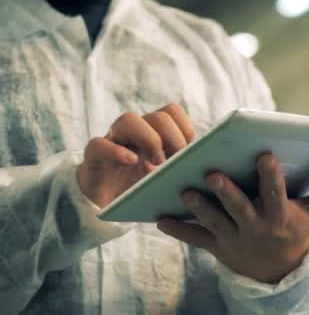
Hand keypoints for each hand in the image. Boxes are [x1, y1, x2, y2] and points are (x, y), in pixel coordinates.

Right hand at [77, 103, 194, 207]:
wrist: (108, 208)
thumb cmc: (142, 190)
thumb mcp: (166, 178)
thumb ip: (181, 168)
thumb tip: (203, 165)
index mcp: (155, 132)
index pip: (172, 112)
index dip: (185, 128)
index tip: (190, 151)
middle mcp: (135, 131)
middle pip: (158, 117)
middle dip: (172, 137)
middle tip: (176, 160)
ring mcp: (114, 140)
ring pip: (129, 120)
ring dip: (149, 139)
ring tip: (156, 163)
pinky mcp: (94, 156)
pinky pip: (100, 144)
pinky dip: (116, 152)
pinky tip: (131, 162)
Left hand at [157, 154, 308, 283]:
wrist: (278, 270)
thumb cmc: (297, 230)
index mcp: (280, 216)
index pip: (276, 195)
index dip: (271, 177)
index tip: (266, 155)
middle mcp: (256, 228)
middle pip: (239, 209)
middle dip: (227, 193)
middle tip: (213, 174)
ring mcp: (234, 239)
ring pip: (213, 222)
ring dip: (198, 207)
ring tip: (183, 190)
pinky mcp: (217, 246)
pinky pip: (195, 238)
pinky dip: (178, 229)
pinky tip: (159, 218)